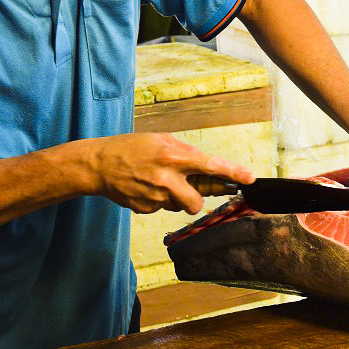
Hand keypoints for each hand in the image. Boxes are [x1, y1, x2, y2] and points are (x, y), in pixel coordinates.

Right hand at [86, 133, 255, 214]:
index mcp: (172, 157)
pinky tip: (142, 188)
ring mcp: (155, 197)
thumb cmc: (131, 148)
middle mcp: (166, 179)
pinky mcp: (144, 209)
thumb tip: (204, 165)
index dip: (233, 172)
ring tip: (155, 181)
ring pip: (178, 206)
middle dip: (194, 198)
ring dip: (173, 197)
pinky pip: (161, 209)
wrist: (98, 164)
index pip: (210, 166)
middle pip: (196, 202)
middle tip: (184, 187)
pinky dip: (156, 200)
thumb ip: (184, 152)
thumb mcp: (160, 140)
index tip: (250, 178)